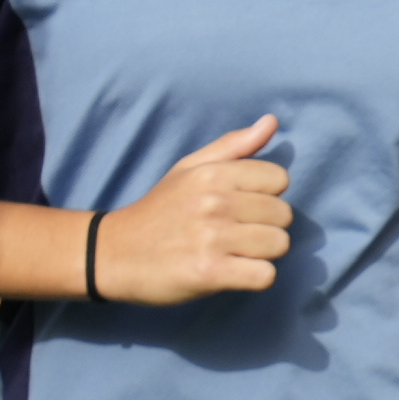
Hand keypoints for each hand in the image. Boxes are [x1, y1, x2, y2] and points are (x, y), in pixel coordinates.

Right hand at [94, 113, 289, 301]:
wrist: (115, 253)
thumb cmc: (159, 210)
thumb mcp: (189, 168)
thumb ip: (234, 146)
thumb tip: (272, 121)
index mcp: (213, 174)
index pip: (279, 179)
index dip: (266, 196)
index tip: (242, 207)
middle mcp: (215, 202)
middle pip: (283, 215)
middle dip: (266, 226)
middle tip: (235, 234)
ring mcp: (212, 238)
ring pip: (279, 245)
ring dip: (262, 254)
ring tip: (234, 253)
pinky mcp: (210, 273)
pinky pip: (265, 276)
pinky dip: (255, 278)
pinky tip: (234, 273)